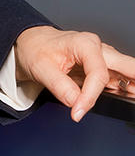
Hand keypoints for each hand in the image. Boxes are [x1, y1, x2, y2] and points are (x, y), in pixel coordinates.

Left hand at [14, 25, 134, 121]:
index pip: (97, 74)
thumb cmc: (36, 49)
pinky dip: (125, 90)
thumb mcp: (40, 67)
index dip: (89, 96)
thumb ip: (59, 86)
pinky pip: (118, 81)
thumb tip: (76, 103)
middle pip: (127, 66)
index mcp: (84, 44)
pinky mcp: (101, 69)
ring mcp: (102, 59)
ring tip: (133, 102)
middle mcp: (98, 49)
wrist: (32, 44)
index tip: (77, 112)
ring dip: (132, 88)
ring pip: (127, 74)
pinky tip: (129, 100)